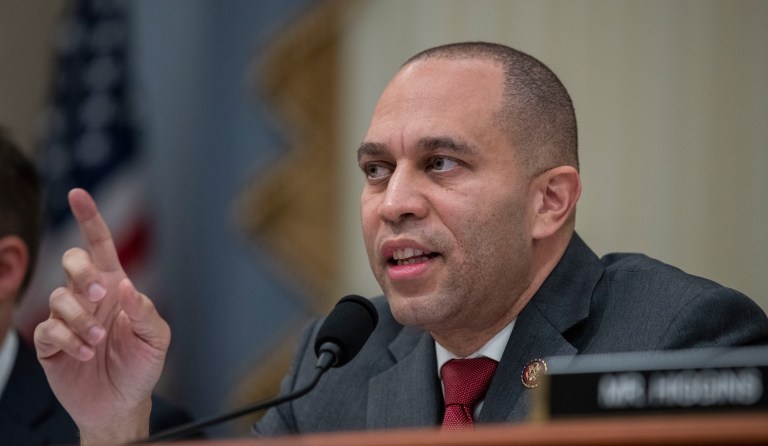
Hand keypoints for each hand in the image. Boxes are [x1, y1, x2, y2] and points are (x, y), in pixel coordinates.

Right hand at [34, 188, 169, 444]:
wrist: (122, 403)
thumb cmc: (141, 366)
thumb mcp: (156, 339)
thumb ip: (145, 312)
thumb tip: (126, 288)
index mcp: (115, 288)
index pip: (100, 247)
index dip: (90, 219)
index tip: (78, 194)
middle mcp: (88, 298)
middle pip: (72, 263)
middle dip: (82, 273)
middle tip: (101, 295)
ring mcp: (68, 319)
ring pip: (58, 297)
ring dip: (80, 318)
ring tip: (99, 342)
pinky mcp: (52, 343)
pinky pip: (49, 329)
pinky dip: (69, 340)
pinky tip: (86, 354)